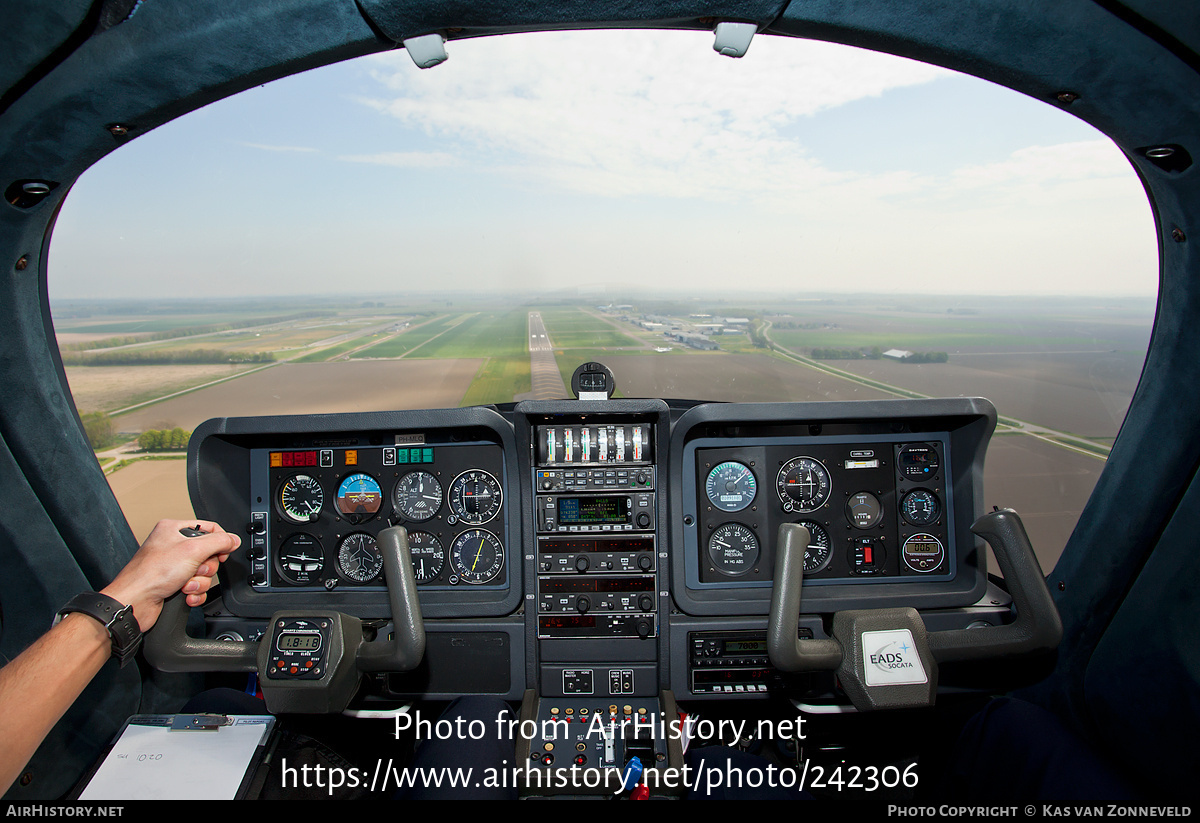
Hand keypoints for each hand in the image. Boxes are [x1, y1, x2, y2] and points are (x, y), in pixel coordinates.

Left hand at [101, 519, 240, 631]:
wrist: (134, 602)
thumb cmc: (150, 574)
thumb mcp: (193, 550)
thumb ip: (218, 542)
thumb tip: (233, 539)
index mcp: (173, 529)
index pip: (209, 528)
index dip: (219, 541)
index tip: (222, 552)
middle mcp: (172, 546)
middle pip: (208, 553)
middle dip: (205, 567)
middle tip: (194, 569)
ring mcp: (172, 566)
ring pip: (203, 572)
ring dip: (198, 582)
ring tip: (185, 584)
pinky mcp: (173, 583)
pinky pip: (196, 587)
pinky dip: (194, 593)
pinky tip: (185, 594)